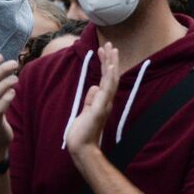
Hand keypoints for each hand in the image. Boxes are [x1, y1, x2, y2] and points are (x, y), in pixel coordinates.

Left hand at [66, 42, 120, 161]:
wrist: (81, 149)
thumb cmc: (82, 133)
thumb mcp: (85, 111)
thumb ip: (90, 99)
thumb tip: (94, 87)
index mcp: (102, 100)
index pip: (106, 79)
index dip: (106, 64)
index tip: (103, 50)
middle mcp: (106, 101)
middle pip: (110, 76)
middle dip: (110, 59)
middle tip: (110, 44)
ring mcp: (104, 104)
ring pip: (111, 80)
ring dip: (111, 64)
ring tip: (111, 49)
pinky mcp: (100, 109)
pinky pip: (107, 91)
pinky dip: (110, 78)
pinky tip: (110, 67)